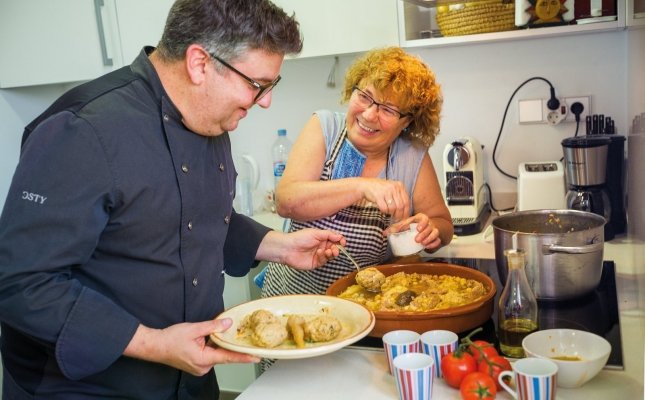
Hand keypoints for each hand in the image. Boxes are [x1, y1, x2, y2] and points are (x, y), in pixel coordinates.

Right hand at [124, 319, 259, 375]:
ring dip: (217, 345)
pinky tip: (207, 340)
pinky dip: (212, 347)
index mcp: (203, 359)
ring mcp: (199, 367)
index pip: (228, 357)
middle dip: (228, 344)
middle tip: (234, 335)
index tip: (255, 357)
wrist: (155, 346)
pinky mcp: (197, 365)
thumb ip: (213, 326)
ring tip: (207, 335)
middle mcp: (203, 367)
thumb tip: (227, 324)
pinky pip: (209, 355)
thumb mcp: (194, 328)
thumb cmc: (170, 339)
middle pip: (223, 355)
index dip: (243, 357)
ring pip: (216, 354)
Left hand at [280, 228, 344, 269]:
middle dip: (337, 249)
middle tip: (335, 249)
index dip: (340, 241)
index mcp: (322, 238)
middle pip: (334, 248)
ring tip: (328, 251)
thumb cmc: (300, 238)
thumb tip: (340, 236)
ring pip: (330, 255)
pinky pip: (324, 261)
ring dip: (331, 253)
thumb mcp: (316, 233)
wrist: (288, 248)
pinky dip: (324, 256)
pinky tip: (320, 252)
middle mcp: (322, 246)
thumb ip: (329, 234)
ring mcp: (319, 255)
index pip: (335, 239)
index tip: (343, 242)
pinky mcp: (315, 263)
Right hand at [360, 178, 409, 222]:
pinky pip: (384, 208)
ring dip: (391, 213)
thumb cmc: (380, 189)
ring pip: (393, 208)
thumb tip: (405, 212)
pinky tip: (383, 210)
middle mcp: (394, 187)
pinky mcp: (378, 196)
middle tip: (396, 219)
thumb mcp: (392, 189)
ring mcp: (386, 191)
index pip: (406, 201)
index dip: (406, 211)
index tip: (404, 217)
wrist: (366, 185)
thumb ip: (399, 197)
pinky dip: (384, 211)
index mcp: (399, 185)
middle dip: (399, 215)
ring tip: (389, 213)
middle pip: (400, 206)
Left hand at [385, 213, 441, 250]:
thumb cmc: (415, 225)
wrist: (428, 226)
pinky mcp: (436, 237)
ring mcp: (434, 230)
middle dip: (423, 234)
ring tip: (422, 244)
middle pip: (428, 227)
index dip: (422, 223)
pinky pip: (438, 240)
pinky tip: (428, 246)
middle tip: (417, 240)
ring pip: (434, 233)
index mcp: (421, 218)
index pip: (423, 218)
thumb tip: (384, 233)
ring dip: (429, 239)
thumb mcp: (406, 224)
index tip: (418, 229)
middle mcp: (429, 223)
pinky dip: (434, 244)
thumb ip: (396, 228)